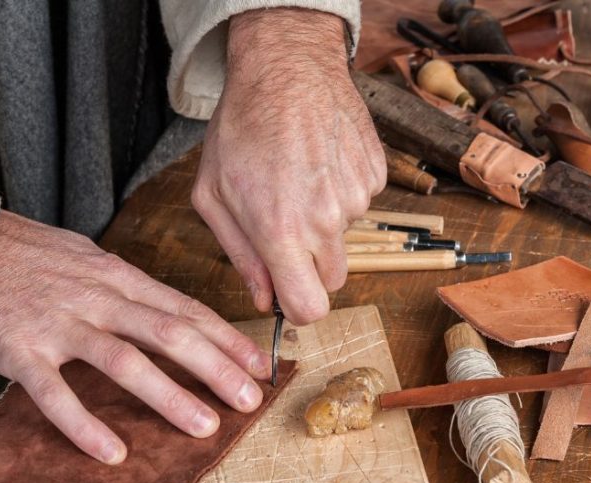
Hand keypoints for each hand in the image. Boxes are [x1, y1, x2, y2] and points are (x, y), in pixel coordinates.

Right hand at [0, 211, 270, 463]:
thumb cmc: (26, 255)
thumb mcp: (88, 258)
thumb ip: (128, 287)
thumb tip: (170, 310)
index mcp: (118, 277)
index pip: (185, 308)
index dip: (227, 338)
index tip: (259, 364)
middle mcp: (98, 298)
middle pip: (170, 332)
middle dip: (216, 368)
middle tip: (249, 400)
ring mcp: (60, 324)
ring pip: (125, 361)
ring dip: (169, 395)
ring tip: (203, 425)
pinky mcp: (20, 351)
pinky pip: (56, 394)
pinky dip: (84, 425)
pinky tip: (113, 452)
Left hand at [192, 8, 385, 324]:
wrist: (287, 67)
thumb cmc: (242, 126)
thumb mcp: (214, 194)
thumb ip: (239, 254)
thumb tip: (264, 297)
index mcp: (281, 231)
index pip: (310, 308)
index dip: (298, 307)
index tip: (288, 292)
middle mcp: (326, 220)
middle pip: (332, 280)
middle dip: (310, 266)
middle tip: (286, 227)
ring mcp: (358, 197)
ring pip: (345, 237)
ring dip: (325, 221)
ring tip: (299, 178)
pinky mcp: (376, 175)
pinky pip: (361, 203)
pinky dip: (342, 191)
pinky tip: (319, 161)